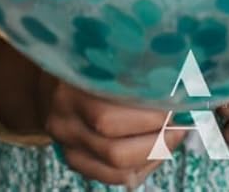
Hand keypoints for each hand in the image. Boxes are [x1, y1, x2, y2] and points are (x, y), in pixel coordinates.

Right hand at [39, 73, 186, 186]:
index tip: (177, 103)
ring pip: (115, 167)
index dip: (148, 115)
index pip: (108, 116)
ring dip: (154, 155)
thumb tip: (181, 73)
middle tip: (181, 123)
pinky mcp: (74, 160)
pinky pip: (111, 177)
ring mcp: (67, 145)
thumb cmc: (85, 59)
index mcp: (69, 87)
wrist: (46, 80)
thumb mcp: (102, 50)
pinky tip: (157, 152)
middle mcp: (64, 121)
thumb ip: (132, 61)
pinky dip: (140, 168)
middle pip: (113, 148)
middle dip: (157, 139)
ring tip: (174, 136)